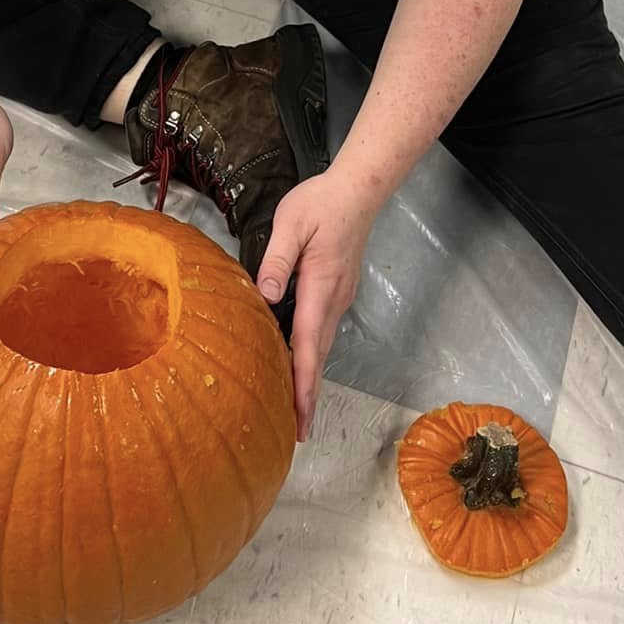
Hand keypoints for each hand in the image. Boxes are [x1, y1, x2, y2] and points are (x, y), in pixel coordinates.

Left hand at [254, 171, 378, 443]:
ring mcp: (339, 298)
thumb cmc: (321, 203)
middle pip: (318, 358)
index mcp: (321, 287)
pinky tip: (297, 365)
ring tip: (296, 410)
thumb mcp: (292, 223)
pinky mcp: (336, 292)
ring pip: (321, 347)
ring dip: (310, 379)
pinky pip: (321, 332)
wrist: (358, 190)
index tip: (301, 417)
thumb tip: (266, 294)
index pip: (309, 345)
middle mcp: (334, 301)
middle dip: (309, 396)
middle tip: (297, 433)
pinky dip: (310, 357)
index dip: (303, 384)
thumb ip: (278, 258)